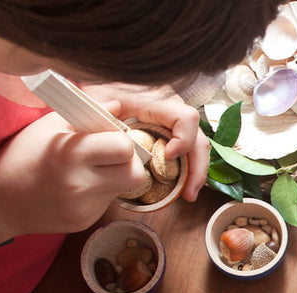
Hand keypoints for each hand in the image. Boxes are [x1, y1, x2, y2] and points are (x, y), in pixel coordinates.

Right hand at [0, 112, 151, 238]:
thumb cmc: (22, 155)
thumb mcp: (49, 126)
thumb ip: (87, 114)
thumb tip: (118, 105)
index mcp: (72, 154)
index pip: (125, 149)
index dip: (123, 140)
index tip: (112, 137)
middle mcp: (81, 185)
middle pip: (136, 175)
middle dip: (130, 162)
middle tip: (113, 156)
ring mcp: (84, 209)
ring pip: (122, 189)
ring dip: (114, 177)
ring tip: (89, 170)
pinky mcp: (84, 223)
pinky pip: (106, 203)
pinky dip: (99, 191)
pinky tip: (77, 187)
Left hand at [82, 84, 208, 198]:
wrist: (102, 93)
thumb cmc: (101, 94)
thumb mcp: (98, 97)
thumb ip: (102, 105)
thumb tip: (113, 109)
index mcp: (157, 100)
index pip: (185, 118)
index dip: (183, 139)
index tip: (168, 157)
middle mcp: (172, 111)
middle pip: (198, 138)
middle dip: (197, 168)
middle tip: (188, 194)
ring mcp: (174, 123)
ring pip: (197, 148)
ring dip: (196, 174)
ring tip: (188, 196)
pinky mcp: (171, 135)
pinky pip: (187, 153)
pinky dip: (188, 172)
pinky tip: (182, 189)